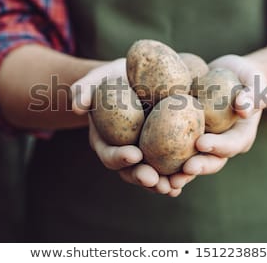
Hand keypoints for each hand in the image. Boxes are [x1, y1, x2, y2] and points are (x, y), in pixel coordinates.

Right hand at [71, 59, 192, 196]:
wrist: (134, 80)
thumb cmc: (111, 80)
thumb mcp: (95, 80)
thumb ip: (83, 90)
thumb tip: (77, 106)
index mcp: (106, 142)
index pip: (109, 154)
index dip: (119, 157)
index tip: (134, 154)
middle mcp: (124, 153)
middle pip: (131, 171)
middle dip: (142, 177)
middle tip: (154, 179)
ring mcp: (143, 154)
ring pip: (152, 174)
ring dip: (162, 183)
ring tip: (174, 186)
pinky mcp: (161, 150)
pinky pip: (169, 165)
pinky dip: (177, 172)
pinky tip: (189, 175)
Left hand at [173, 55, 266, 182]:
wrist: (227, 75)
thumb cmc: (245, 76)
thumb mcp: (253, 80)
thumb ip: (252, 94)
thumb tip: (243, 108)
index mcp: (239, 136)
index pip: (231, 144)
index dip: (217, 146)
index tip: (201, 143)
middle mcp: (221, 146)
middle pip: (211, 161)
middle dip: (197, 167)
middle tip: (184, 170)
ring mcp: (203, 144)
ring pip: (191, 163)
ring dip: (179, 173)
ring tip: (164, 180)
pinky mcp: (186, 139)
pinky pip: (175, 150)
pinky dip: (163, 159)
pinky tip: (146, 163)